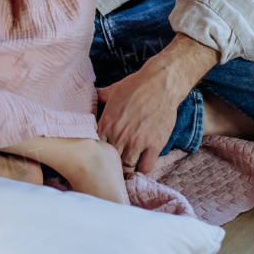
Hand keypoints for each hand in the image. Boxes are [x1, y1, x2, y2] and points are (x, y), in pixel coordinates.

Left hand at [96, 34, 218, 175]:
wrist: (160, 84)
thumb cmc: (136, 85)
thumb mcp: (113, 90)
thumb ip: (101, 96)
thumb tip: (93, 94)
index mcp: (107, 123)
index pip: (98, 148)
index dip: (101, 153)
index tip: (104, 156)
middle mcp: (120, 135)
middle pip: (112, 160)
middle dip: (113, 164)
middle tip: (116, 167)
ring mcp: (137, 141)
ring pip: (127, 167)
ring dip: (127, 169)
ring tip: (128, 169)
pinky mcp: (154, 145)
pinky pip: (146, 166)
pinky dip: (143, 169)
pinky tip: (142, 167)